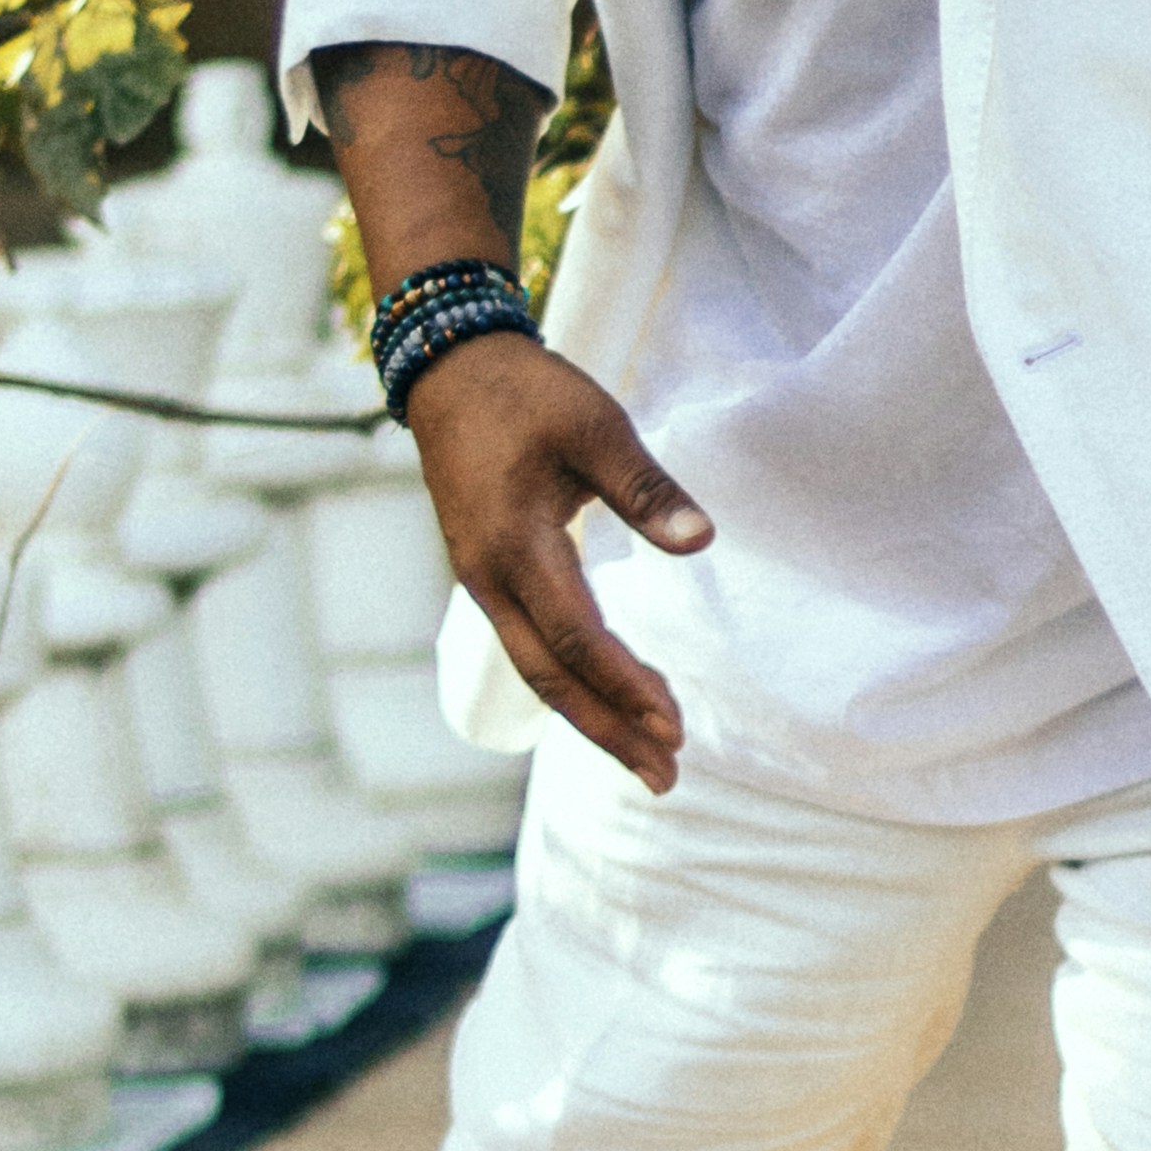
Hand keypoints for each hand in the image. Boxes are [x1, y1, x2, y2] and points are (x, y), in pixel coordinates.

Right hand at [404, 334, 710, 795]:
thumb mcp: (596, 425)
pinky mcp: (489, 576)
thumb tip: (702, 542)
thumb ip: (646, 489)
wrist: (449, 372)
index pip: (576, 635)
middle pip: (551, 677)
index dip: (624, 684)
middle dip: (609, 732)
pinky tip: (606, 702)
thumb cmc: (526, 394)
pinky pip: (530, 646)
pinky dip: (570, 683)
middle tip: (665, 778)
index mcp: (515, 544)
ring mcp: (483, 582)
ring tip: (648, 759)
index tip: (673, 724)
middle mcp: (491, 578)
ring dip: (592, 717)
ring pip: (538, 669)